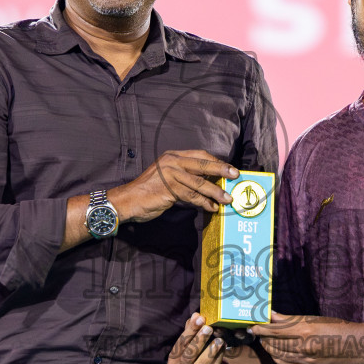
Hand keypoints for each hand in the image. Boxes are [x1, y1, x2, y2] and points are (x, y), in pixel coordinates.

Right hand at [111, 150, 235, 222]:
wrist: (127, 200)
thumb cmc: (148, 191)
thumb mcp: (167, 177)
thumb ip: (185, 176)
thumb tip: (208, 181)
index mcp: (172, 156)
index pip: (200, 155)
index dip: (216, 161)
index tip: (229, 169)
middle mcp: (172, 161)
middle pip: (202, 164)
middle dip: (221, 170)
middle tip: (235, 175)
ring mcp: (170, 174)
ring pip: (199, 182)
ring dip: (215, 191)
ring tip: (227, 199)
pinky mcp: (168, 188)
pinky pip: (192, 196)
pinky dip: (204, 202)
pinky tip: (212, 207)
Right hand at [167, 312, 232, 363]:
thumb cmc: (201, 353)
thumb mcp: (194, 341)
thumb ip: (193, 329)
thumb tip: (195, 315)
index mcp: (173, 359)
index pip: (180, 343)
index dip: (190, 330)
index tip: (199, 318)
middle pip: (187, 356)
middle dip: (198, 341)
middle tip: (209, 328)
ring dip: (209, 352)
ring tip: (219, 340)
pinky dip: (218, 357)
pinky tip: (224, 347)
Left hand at [248, 312, 363, 363]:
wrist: (359, 347)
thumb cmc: (338, 329)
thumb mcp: (316, 320)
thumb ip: (292, 319)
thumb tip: (272, 315)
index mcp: (306, 330)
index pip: (275, 331)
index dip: (262, 329)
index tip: (253, 327)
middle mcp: (305, 347)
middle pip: (275, 344)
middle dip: (264, 339)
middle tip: (258, 334)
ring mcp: (308, 361)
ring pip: (280, 356)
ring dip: (270, 349)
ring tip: (266, 343)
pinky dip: (279, 360)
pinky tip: (276, 354)